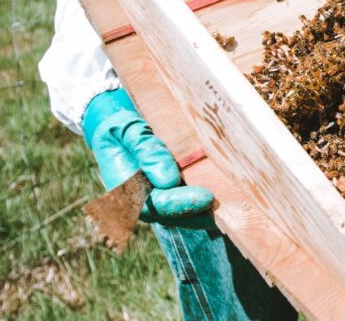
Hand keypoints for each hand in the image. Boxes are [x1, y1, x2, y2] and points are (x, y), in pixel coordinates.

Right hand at [83, 89, 214, 227]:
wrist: (115, 129)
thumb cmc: (122, 128)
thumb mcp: (129, 131)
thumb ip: (146, 152)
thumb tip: (169, 181)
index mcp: (124, 188)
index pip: (154, 203)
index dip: (181, 203)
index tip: (206, 198)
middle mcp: (137, 200)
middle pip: (168, 214)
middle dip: (196, 212)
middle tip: (222, 205)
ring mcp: (150, 199)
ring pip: (176, 215)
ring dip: (200, 214)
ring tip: (229, 211)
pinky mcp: (162, 194)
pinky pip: (180, 206)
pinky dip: (198, 207)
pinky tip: (221, 203)